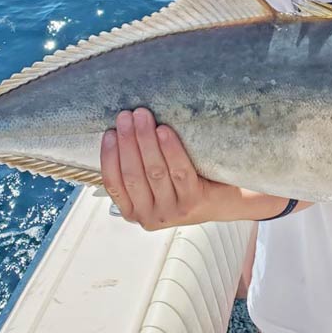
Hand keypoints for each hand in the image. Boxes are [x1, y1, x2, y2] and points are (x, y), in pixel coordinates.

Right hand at [100, 107, 233, 229]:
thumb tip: (120, 131)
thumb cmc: (184, 185)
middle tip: (126, 116)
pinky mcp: (194, 202)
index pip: (114, 184)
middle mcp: (150, 216)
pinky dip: (170, 149)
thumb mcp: (154, 185)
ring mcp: (172, 212)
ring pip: (155, 171)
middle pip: (133, 175)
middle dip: (127, 142)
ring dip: (146, 140)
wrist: (222, 201)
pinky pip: (179, 172)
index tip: (109, 132)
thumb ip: (137, 169)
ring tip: (143, 116)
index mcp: (134, 211)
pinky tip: (164, 131)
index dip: (109, 157)